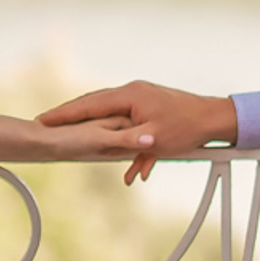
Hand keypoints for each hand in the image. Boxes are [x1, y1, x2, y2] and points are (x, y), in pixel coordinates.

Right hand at [40, 83, 235, 184]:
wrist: (215, 117)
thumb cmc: (188, 127)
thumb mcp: (155, 140)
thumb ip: (131, 148)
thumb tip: (120, 167)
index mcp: (129, 96)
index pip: (88, 105)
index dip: (64, 114)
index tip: (44, 120)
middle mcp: (133, 93)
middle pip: (95, 106)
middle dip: (73, 118)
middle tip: (49, 124)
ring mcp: (141, 98)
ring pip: (110, 114)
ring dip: (96, 128)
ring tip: (73, 134)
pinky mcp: (150, 106)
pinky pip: (127, 120)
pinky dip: (119, 135)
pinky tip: (122, 158)